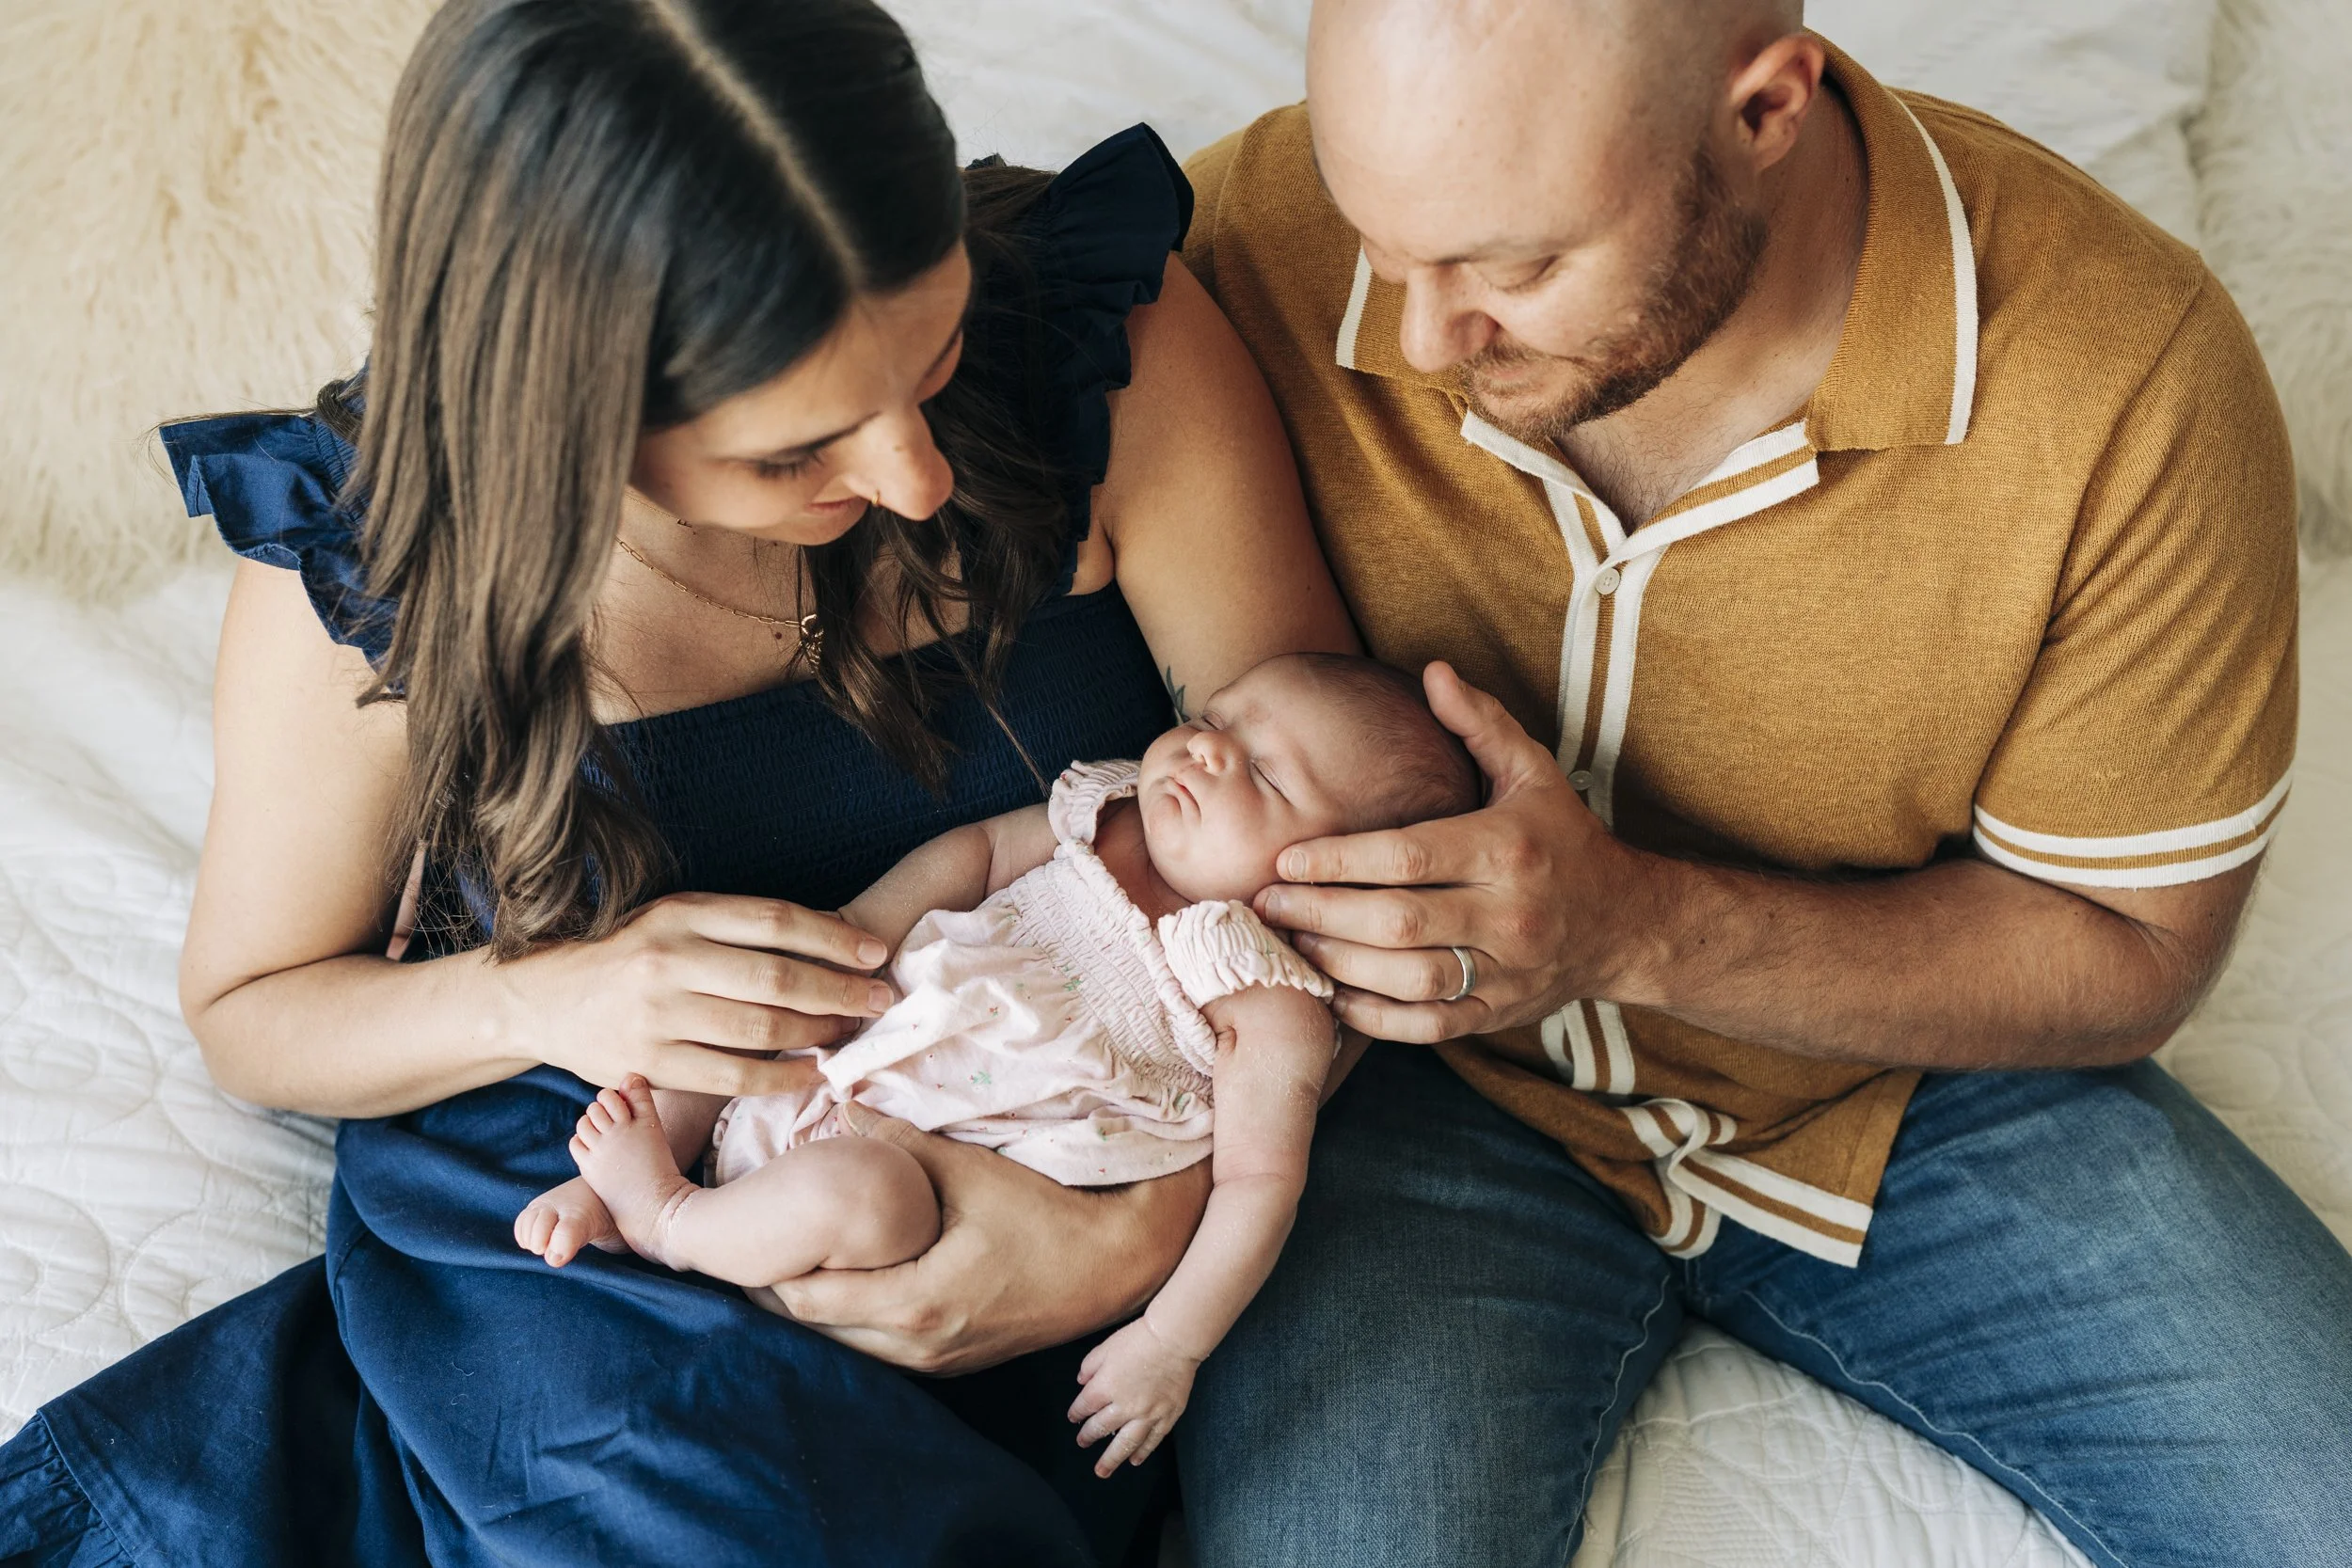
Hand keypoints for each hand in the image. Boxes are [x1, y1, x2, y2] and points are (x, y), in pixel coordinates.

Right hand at [499, 891, 894, 1097]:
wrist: (543, 998)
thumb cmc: (629, 955)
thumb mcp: (676, 918)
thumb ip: (739, 927)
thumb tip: (833, 937)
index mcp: (680, 912)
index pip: (774, 920)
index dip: (833, 938)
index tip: (875, 953)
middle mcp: (668, 959)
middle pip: (776, 976)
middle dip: (840, 990)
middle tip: (879, 1000)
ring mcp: (657, 1015)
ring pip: (760, 1027)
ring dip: (818, 1033)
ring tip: (850, 1033)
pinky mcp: (650, 1063)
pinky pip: (732, 1075)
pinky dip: (782, 1076)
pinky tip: (814, 1072)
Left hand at [769, 1106, 1211, 1374]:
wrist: (1113, 1265)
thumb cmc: (1043, 1212)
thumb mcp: (969, 1170)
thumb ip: (899, 1144)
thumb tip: (840, 1106)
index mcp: (913, 1302)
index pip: (806, 1299)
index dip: (768, 1269)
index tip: (750, 1231)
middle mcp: (917, 1345)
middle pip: (814, 1329)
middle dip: (782, 1287)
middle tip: (760, 1241)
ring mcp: (935, 1361)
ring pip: (844, 1344)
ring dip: (817, 1306)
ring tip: (798, 1255)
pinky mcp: (951, 1363)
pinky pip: (878, 1348)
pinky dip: (852, 1319)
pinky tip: (849, 1278)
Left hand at [1068, 1316, 1198, 1476]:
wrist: (1174, 1339)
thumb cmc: (1140, 1338)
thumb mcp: (1105, 1347)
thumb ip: (1089, 1366)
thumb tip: (1082, 1382)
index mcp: (1105, 1387)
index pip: (1084, 1407)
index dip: (1076, 1413)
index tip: (1074, 1417)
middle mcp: (1123, 1406)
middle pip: (1100, 1428)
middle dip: (1088, 1437)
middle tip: (1082, 1442)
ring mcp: (1146, 1414)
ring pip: (1125, 1444)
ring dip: (1111, 1459)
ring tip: (1102, 1470)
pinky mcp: (1166, 1416)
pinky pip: (1152, 1441)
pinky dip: (1142, 1453)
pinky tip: (1135, 1460)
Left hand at [1254, 662, 1655, 1043]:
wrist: (1626, 923)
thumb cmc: (1562, 838)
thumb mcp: (1533, 771)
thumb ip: (1480, 723)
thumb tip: (1433, 671)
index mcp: (1508, 848)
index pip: (1409, 856)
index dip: (1340, 861)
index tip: (1286, 859)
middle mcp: (1509, 914)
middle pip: (1399, 921)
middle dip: (1322, 913)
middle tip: (1267, 902)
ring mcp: (1506, 972)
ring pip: (1409, 979)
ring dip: (1339, 965)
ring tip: (1292, 941)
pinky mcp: (1499, 1013)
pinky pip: (1427, 1026)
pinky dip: (1373, 1017)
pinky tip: (1332, 993)